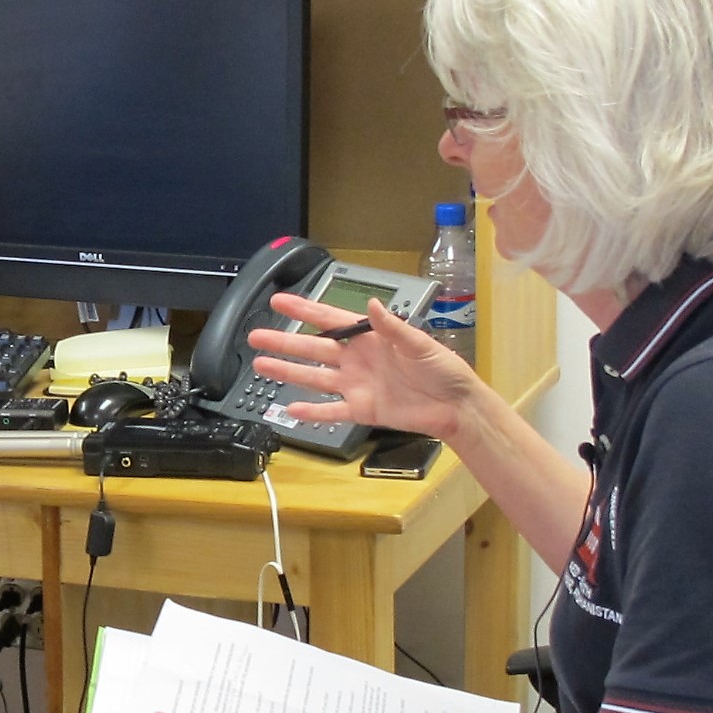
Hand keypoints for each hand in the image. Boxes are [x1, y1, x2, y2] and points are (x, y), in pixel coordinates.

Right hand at [245, 294, 483, 443]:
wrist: (455, 407)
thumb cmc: (445, 370)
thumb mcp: (420, 344)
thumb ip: (392, 326)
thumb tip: (371, 305)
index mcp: (370, 338)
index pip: (330, 319)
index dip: (304, 309)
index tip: (281, 300)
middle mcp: (357, 360)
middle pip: (313, 347)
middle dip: (284, 340)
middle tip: (257, 335)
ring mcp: (356, 385)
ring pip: (314, 377)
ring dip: (288, 370)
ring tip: (261, 365)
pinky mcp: (361, 410)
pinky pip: (330, 411)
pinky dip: (311, 411)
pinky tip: (290, 408)